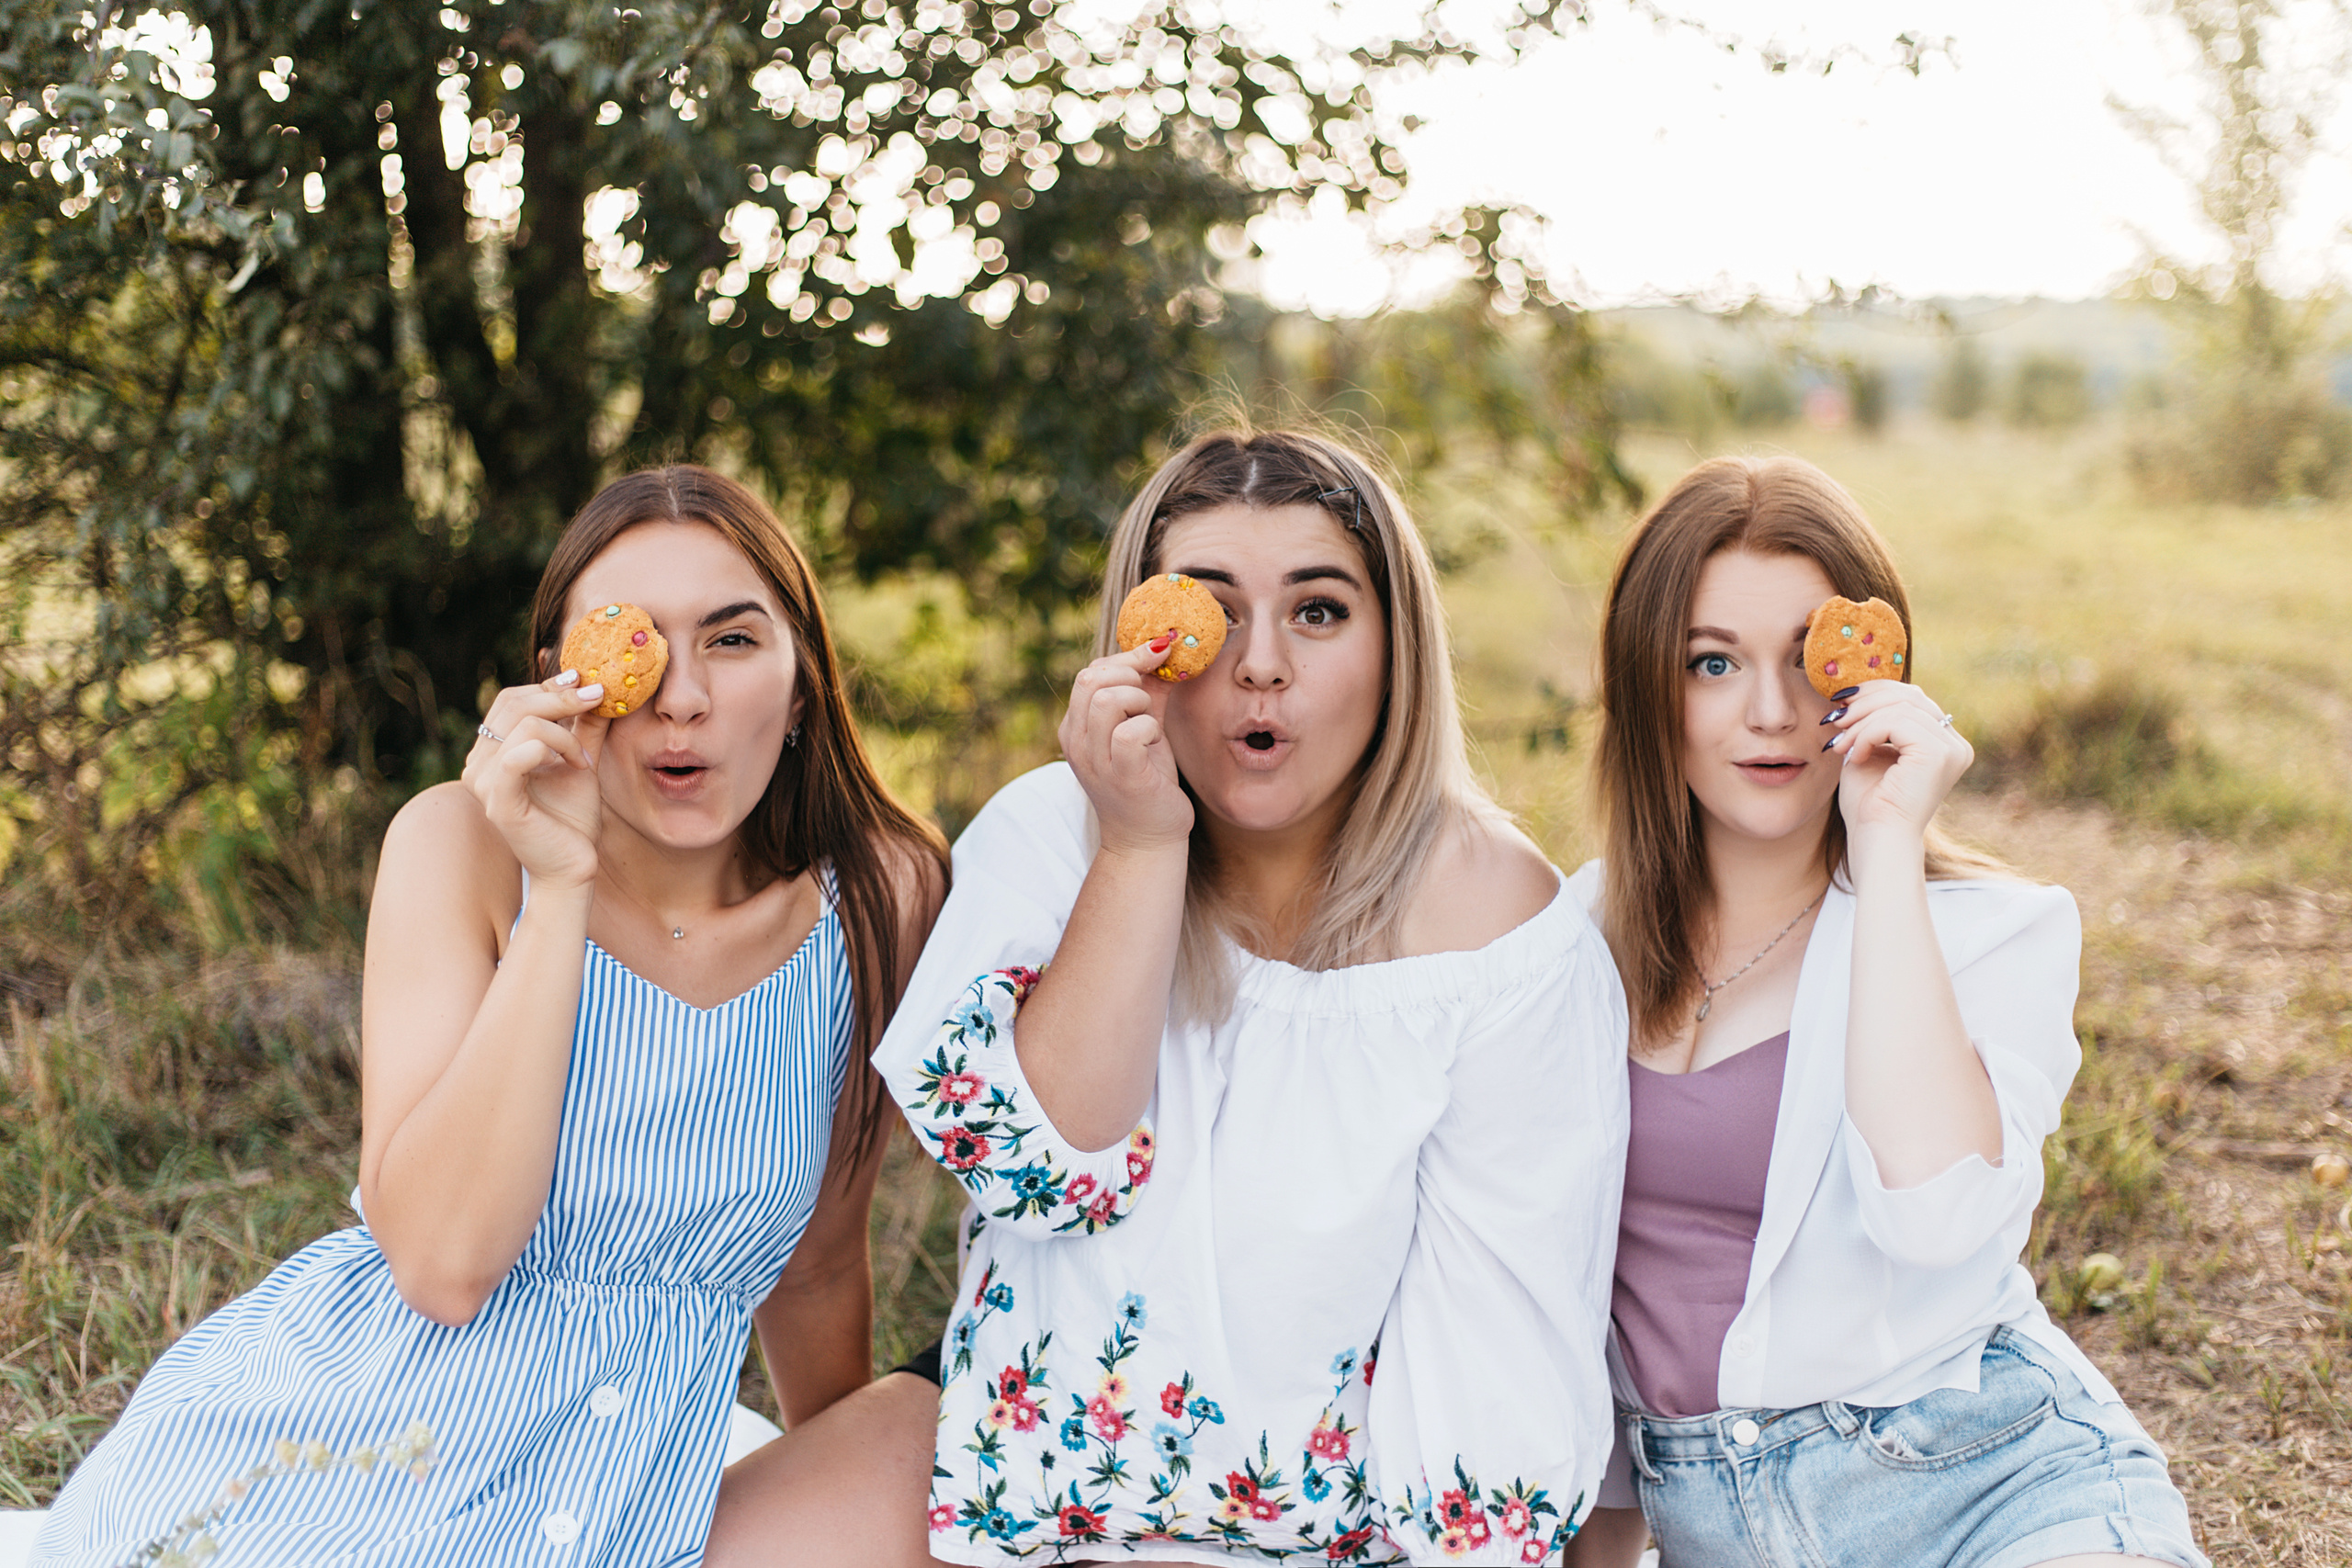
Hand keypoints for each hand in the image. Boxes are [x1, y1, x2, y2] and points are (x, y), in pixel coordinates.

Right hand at [461, 671, 612, 890]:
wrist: (574, 867)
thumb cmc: (573, 818)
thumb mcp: (581, 759)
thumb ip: (583, 725)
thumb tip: (598, 686)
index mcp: (492, 751)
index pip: (511, 699)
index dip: (548, 685)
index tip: (586, 682)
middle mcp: (479, 763)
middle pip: (514, 703)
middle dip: (561, 697)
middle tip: (598, 699)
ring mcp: (484, 783)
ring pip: (523, 724)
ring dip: (565, 734)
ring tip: (586, 758)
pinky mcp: (499, 802)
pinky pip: (516, 757)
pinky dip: (553, 749)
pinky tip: (577, 765)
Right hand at [1058, 640, 1193, 855]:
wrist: (1147, 839)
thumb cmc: (1146, 781)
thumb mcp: (1143, 728)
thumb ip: (1148, 692)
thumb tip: (1166, 651)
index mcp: (1075, 727)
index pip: (1090, 672)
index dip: (1128, 659)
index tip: (1159, 656)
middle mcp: (1076, 742)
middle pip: (1092, 678)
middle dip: (1132, 676)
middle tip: (1149, 702)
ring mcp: (1095, 760)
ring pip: (1109, 700)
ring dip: (1141, 703)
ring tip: (1150, 725)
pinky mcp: (1120, 776)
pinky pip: (1131, 732)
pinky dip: (1150, 728)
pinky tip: (1155, 743)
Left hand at [1820, 678, 1972, 851]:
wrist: (1876, 839)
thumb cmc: (1869, 804)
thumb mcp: (1870, 751)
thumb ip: (1874, 722)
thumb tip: (1858, 689)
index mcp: (1943, 743)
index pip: (1912, 698)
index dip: (1874, 692)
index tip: (1841, 704)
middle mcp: (1955, 744)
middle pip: (1909, 695)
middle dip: (1865, 702)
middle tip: (1835, 719)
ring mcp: (1951, 748)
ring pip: (1900, 706)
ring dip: (1860, 721)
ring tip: (1839, 743)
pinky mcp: (1939, 754)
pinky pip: (1896, 722)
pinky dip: (1868, 734)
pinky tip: (1856, 755)